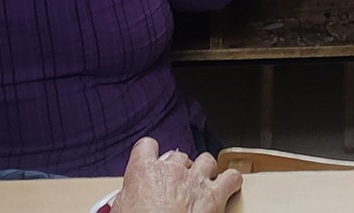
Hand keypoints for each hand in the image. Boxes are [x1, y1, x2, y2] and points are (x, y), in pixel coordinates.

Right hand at [116, 137, 241, 212]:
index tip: (152, 159)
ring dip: (206, 170)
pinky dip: (232, 180)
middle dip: (180, 168)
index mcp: (143, 172)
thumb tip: (123, 204)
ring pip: (206, 161)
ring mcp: (195, 180)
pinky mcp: (215, 195)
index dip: (150, 152)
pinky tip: (228, 185)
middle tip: (176, 184)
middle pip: (179, 156)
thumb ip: (126, 197)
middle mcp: (171, 170)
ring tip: (202, 183)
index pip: (146, 146)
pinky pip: (231, 178)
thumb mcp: (121, 210)